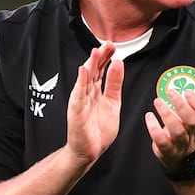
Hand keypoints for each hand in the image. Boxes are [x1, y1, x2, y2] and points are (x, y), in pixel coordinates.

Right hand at [64, 43, 124, 166]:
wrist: (90, 150)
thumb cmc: (99, 130)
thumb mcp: (113, 103)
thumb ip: (114, 84)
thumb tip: (118, 63)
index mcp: (97, 91)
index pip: (101, 70)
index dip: (106, 57)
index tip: (113, 46)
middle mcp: (87, 93)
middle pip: (93, 71)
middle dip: (100, 57)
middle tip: (107, 44)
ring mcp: (81, 101)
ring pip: (86, 79)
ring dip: (90, 65)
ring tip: (96, 52)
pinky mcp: (76, 110)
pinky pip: (78, 94)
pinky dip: (80, 82)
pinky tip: (83, 71)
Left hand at [144, 85, 194, 170]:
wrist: (182, 155)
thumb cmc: (190, 127)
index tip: (188, 92)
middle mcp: (193, 134)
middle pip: (191, 121)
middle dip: (181, 106)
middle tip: (171, 92)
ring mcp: (180, 144)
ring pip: (177, 131)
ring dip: (167, 115)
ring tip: (158, 101)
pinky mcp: (167, 150)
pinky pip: (161, 142)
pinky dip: (154, 129)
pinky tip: (149, 116)